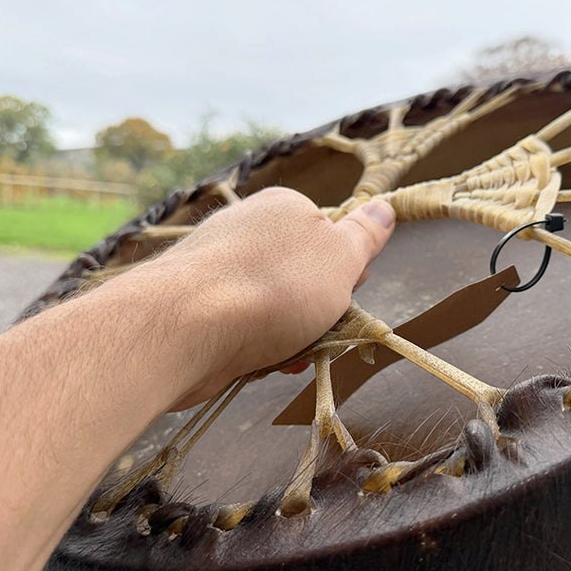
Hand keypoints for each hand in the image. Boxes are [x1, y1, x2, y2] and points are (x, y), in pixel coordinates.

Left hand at [128, 187, 394, 408]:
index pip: (329, 236)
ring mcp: (218, 266)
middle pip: (301, 274)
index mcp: (283, 207)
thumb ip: (364, 236)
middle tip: (319, 330)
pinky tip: (259, 363)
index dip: (345, 272)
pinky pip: (241, 326)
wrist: (186, 327)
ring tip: (287, 354)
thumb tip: (383, 208)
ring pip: (272, 306)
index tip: (346, 294)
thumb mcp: (340, 259)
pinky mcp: (196, 304)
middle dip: (316, 309)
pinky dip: (255, 346)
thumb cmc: (274, 288)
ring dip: (289, 336)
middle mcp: (247, 229)